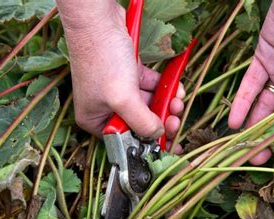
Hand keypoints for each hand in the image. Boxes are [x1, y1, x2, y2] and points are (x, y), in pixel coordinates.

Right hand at [57, 1, 184, 142]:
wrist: (99, 19)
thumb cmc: (102, 58)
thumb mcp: (123, 98)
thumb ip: (142, 121)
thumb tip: (158, 134)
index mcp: (95, 119)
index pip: (126, 139)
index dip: (148, 143)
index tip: (170, 145)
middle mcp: (106, 107)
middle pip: (140, 122)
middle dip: (161, 121)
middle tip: (176, 120)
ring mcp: (118, 90)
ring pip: (148, 104)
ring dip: (166, 104)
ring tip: (177, 101)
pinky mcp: (128, 74)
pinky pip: (151, 87)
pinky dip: (164, 88)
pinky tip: (176, 88)